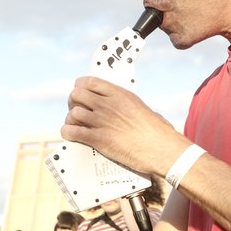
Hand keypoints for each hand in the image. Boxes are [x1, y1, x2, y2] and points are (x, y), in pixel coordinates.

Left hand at [61, 76, 181, 175]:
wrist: (162, 149)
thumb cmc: (158, 132)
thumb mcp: (142, 109)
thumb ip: (129, 106)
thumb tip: (127, 110)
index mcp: (120, 94)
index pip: (90, 81)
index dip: (80, 86)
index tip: (80, 92)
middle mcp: (108, 105)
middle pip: (76, 95)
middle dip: (73, 102)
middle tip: (77, 110)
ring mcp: (102, 121)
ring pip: (73, 113)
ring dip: (71, 119)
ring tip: (75, 125)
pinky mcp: (99, 139)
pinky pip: (73, 131)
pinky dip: (68, 132)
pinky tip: (70, 134)